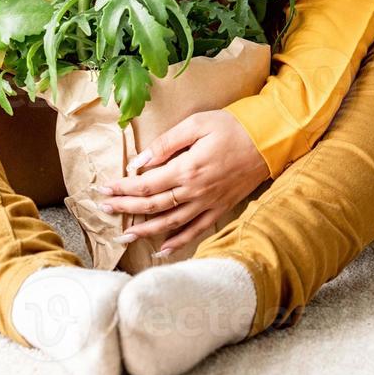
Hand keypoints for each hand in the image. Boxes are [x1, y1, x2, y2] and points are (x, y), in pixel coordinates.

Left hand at [98, 109, 268, 255]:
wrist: (269, 139)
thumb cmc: (233, 126)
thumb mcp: (197, 123)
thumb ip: (167, 143)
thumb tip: (139, 161)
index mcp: (187, 169)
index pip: (146, 184)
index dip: (122, 188)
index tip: (103, 189)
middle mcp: (195, 191)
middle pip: (152, 205)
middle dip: (125, 207)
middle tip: (103, 209)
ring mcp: (208, 203)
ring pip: (170, 223)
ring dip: (144, 231)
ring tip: (123, 236)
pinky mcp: (220, 208)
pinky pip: (196, 230)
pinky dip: (178, 243)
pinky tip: (162, 251)